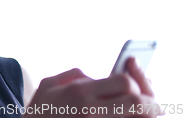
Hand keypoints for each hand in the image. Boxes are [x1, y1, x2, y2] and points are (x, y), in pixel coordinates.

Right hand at [22, 66, 162, 117]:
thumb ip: (74, 75)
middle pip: (138, 105)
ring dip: (143, 117)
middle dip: (149, 103)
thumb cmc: (39, 112)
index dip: (134, 83)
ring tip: (139, 113)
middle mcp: (91, 113)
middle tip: (149, 104)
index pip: (125, 83)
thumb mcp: (48, 85)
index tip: (131, 86)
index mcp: (80, 94)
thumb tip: (96, 77)